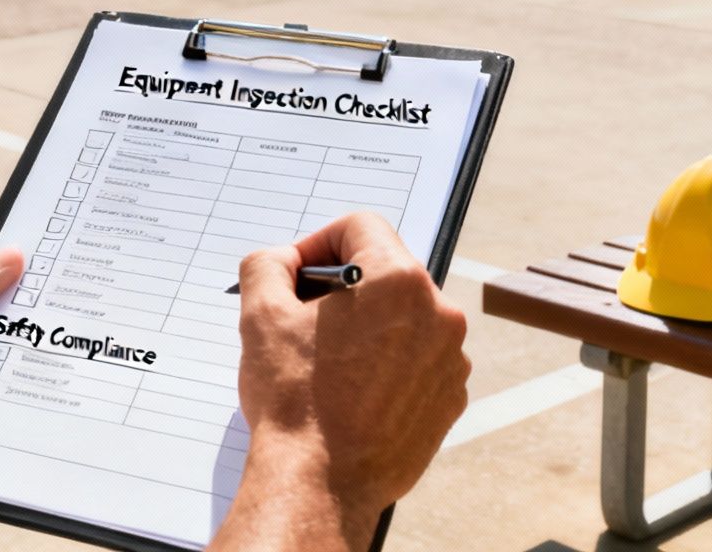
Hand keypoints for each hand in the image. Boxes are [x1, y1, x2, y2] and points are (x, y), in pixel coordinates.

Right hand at [213, 212, 470, 551]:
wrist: (321, 484)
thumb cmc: (296, 402)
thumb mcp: (261, 316)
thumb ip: (268, 264)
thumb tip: (282, 261)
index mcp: (398, 281)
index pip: (360, 227)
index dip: (319, 243)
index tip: (297, 276)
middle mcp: (438, 313)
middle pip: (385, 271)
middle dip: (343, 288)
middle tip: (305, 319)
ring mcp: (450, 359)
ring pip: (404, 317)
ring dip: (368, 326)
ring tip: (327, 361)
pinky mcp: (450, 397)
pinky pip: (419, 359)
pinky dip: (388, 364)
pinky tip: (352, 391)